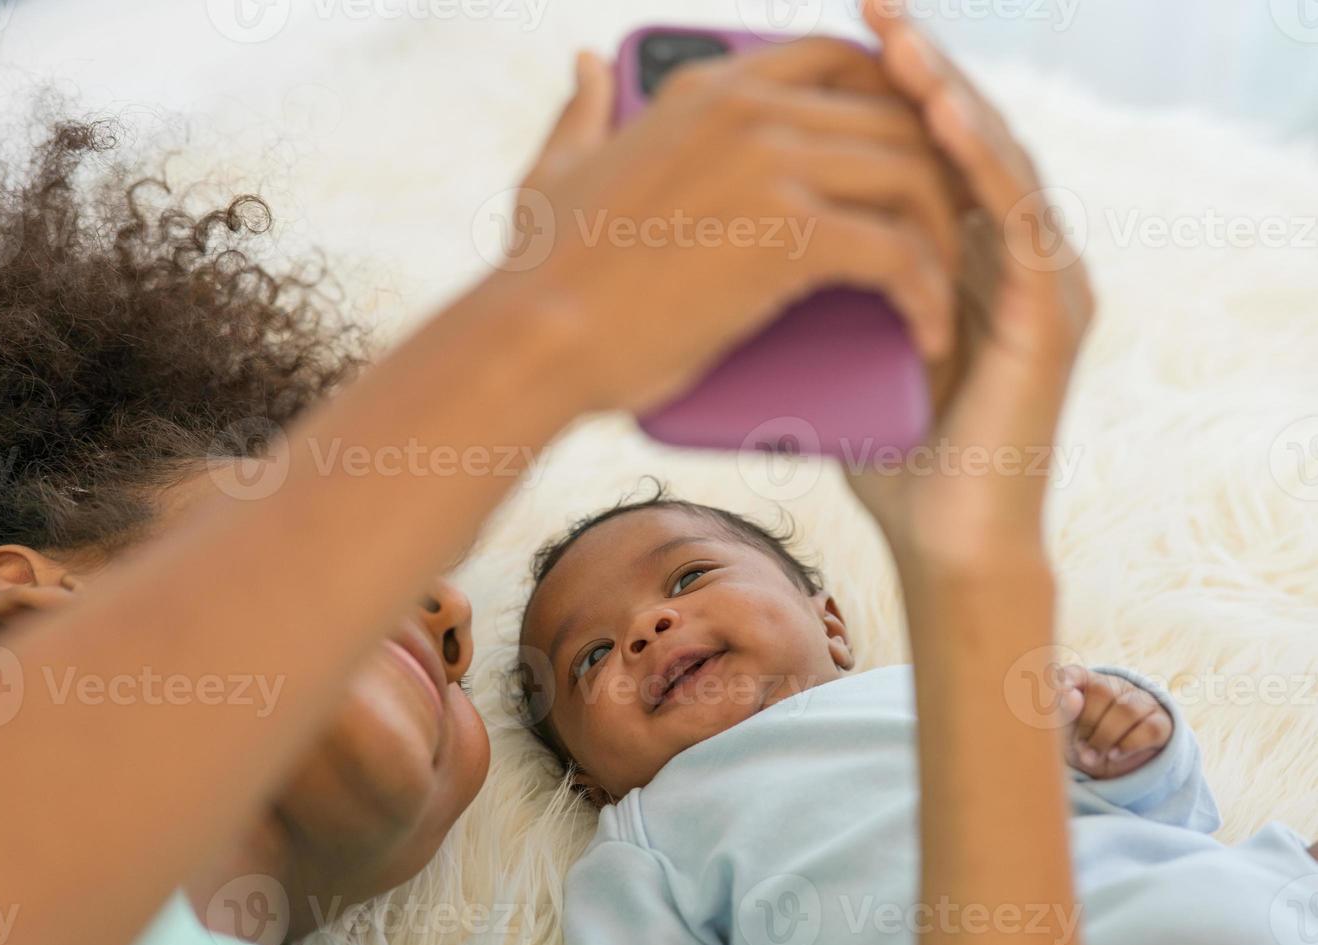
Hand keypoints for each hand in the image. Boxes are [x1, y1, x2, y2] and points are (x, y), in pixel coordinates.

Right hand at [503, 40, 962, 413]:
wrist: (536, 337)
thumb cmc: (542, 272)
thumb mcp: (554, 169)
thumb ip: (582, 109)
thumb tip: (588, 61)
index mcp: (707, 92)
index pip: (837, 61)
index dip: (896, 105)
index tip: (918, 162)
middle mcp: (747, 107)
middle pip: (896, 116)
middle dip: (942, 175)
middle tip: (952, 240)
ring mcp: (773, 162)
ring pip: (913, 174)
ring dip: (945, 237)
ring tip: (946, 295)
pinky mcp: (790, 232)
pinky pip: (899, 250)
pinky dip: (927, 293)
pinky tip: (929, 333)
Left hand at [845, 3, 1095, 565]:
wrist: (937, 538)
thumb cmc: (880, 448)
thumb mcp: (828, 344)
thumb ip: (798, 283)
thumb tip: (717, 235)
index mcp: (957, 250)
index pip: (924, 144)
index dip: (884, 83)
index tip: (824, 32)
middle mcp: (1005, 249)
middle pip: (964, 133)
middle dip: (917, 65)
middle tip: (870, 4)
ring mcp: (1037, 275)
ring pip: (997, 159)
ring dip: (948, 95)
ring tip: (898, 40)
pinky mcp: (1051, 312)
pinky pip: (1019, 220)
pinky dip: (982, 165)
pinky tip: (941, 120)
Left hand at [1058, 666, 1172, 778]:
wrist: (1109, 771)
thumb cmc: (1078, 742)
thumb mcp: (1063, 731)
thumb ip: (1061, 712)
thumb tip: (1069, 694)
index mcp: (1084, 681)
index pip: (1074, 673)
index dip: (1066, 680)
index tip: (1060, 689)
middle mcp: (1115, 685)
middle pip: (1102, 691)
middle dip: (1088, 723)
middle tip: (1079, 746)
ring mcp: (1142, 702)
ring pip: (1128, 710)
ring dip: (1106, 737)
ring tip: (1091, 757)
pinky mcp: (1162, 723)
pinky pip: (1150, 729)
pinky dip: (1129, 745)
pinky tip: (1113, 755)